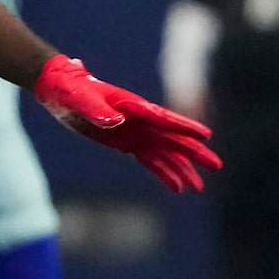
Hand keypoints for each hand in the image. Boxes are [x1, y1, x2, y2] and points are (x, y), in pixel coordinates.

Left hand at [33, 55, 220, 192]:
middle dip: (195, 153)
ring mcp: (138, 133)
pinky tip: (177, 187)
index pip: (165, 119)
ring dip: (183, 169)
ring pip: (167, 154)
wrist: (62, 91)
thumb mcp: (81, 100)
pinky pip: (151, 161)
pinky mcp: (129, 144)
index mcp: (136, 107)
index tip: (206, 136)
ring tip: (199, 188)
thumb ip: (98, 110)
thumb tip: (116, 122)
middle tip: (216, 165)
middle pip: (174, 140)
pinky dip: (165, 173)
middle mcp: (143, 121)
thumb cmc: (72, 91)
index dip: (185, 128)